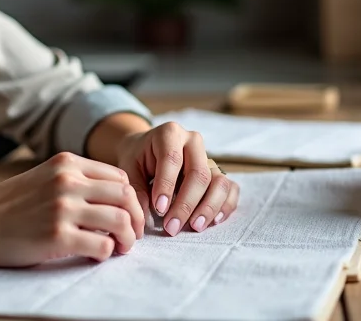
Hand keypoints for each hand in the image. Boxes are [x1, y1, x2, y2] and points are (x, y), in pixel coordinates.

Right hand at [0, 151, 144, 266]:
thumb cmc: (10, 206)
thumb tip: (112, 196)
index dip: (130, 198)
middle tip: (134, 234)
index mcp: (66, 164)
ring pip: (120, 220)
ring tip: (122, 247)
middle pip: (126, 196)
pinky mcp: (58, 237)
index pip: (119, 176)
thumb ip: (74, 180)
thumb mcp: (43, 177)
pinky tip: (98, 255)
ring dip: (128, 237)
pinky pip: (102, 245)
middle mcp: (68, 182)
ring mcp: (63, 209)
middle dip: (137, 217)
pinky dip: (107, 253)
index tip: (128, 214)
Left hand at [116, 122, 239, 236]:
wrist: (147, 149)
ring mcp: (209, 157)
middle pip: (199, 173)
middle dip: (186, 204)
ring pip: (219, 181)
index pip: (172, 159)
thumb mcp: (129, 169)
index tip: (159, 209)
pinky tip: (213, 222)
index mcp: (169, 134)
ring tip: (194, 227)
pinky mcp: (219, 171)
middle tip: (172, 227)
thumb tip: (146, 218)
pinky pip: (231, 188)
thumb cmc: (138, 159)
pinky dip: (225, 206)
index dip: (167, 185)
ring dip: (208, 207)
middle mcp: (193, 142)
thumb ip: (136, 190)